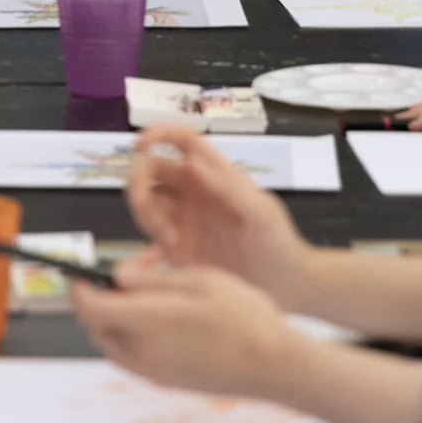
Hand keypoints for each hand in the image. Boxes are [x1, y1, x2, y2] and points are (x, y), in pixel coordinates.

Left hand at [73, 253, 306, 398]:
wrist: (275, 365)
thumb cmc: (244, 317)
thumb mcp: (197, 280)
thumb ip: (151, 280)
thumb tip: (118, 277)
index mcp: (146, 323)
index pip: (90, 308)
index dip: (79, 290)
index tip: (84, 275)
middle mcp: (143, 353)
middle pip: (97, 328)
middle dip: (101, 302)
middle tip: (129, 281)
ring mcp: (155, 373)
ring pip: (115, 345)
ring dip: (118, 321)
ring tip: (151, 299)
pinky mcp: (168, 384)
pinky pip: (135, 359)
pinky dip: (135, 339)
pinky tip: (166, 322)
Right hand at [126, 124, 317, 305]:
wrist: (283, 289)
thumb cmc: (277, 244)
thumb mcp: (259, 213)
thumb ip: (229, 187)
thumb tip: (192, 162)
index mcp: (213, 174)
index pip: (181, 140)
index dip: (159, 133)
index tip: (140, 144)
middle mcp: (192, 191)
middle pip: (149, 169)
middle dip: (139, 186)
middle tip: (154, 219)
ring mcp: (180, 219)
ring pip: (144, 202)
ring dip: (146, 218)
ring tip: (172, 246)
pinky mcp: (173, 248)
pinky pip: (146, 236)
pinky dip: (146, 243)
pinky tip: (164, 261)